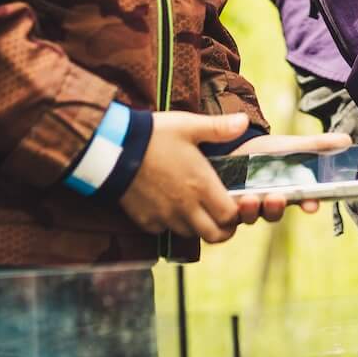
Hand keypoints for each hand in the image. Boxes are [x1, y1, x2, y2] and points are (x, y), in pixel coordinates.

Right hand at [118, 111, 248, 242]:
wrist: (114, 149)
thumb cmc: (154, 135)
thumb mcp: (189, 125)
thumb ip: (219, 127)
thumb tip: (244, 121)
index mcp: (202, 185)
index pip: (230, 216)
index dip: (236, 214)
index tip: (234, 204)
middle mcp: (186, 207)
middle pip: (214, 235)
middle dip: (222, 229)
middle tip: (220, 216)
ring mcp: (165, 216)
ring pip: (190, 234)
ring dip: (197, 226)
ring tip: (195, 208)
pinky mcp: (146, 221)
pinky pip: (165, 230)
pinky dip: (170, 224)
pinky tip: (168, 206)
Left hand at [228, 130, 351, 223]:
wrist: (231, 147)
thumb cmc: (266, 151)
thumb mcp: (291, 145)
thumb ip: (316, 146)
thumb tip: (346, 141)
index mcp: (289, 191)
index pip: (303, 202)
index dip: (308, 204)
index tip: (312, 204)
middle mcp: (269, 203)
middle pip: (275, 213)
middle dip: (277, 207)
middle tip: (277, 197)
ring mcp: (248, 206)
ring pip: (251, 216)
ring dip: (252, 210)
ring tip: (249, 198)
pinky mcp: (226, 205)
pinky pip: (228, 214)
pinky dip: (230, 208)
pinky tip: (230, 197)